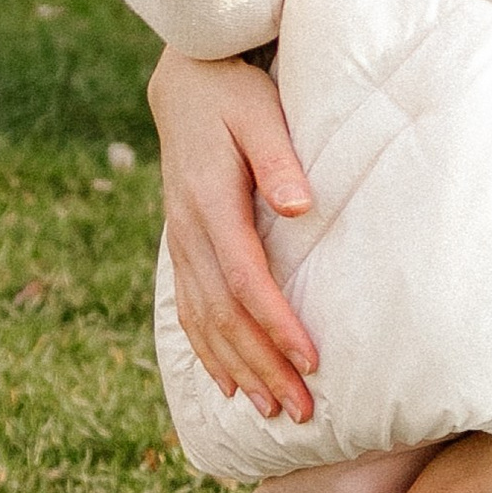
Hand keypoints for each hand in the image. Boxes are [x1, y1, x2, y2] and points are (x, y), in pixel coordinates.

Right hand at [148, 46, 317, 420]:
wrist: (185, 82)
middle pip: (225, 316)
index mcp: (210, 204)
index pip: (245, 280)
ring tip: (272, 410)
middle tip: (301, 410)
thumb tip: (301, 207)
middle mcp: (188, 233)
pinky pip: (190, 311)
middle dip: (264, 366)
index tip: (311, 361)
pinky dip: (209, 351)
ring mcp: (180, 243)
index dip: (277, 325)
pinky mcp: (182, 246)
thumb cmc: (233, 94)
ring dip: (239, 369)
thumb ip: (279, 159)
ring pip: (205, 322)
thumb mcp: (259, 113)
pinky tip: (229, 382)